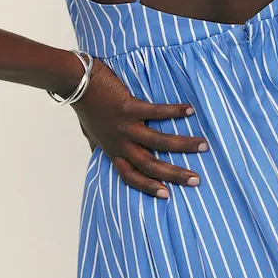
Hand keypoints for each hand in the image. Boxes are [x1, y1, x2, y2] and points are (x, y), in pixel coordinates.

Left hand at [71, 58, 207, 198]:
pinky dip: (173, 112)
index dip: (148, 188)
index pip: (130, 176)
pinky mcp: (128, 107)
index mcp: (112, 150)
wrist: (74, 82)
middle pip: (149, 165)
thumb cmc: (85, 106)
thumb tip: (99, 151)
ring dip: (182, 145)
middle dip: (174, 174)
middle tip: (196, 180)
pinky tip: (190, 110)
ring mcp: (124, 126)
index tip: (167, 195)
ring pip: (157, 143)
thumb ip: (99, 144)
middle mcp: (119, 142)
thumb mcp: (91, 132)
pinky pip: (155, 113)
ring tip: (203, 146)